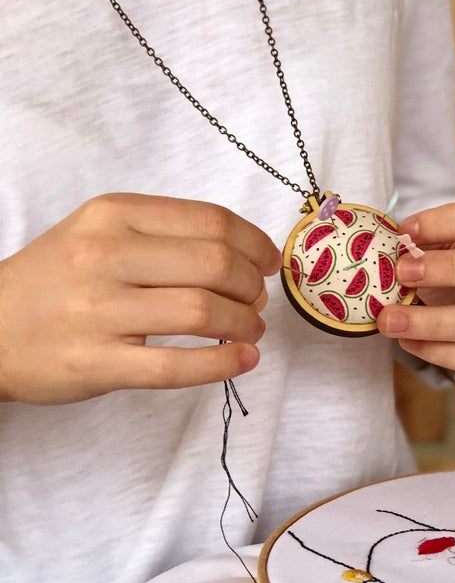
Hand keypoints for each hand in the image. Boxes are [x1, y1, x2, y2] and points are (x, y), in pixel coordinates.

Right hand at [0, 193, 281, 403]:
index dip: (255, 244)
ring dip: (245, 323)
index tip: (269, 264)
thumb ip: (167, 237)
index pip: (211, 221)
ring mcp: (98, 312)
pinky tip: (243, 360)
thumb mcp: (101, 234)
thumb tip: (248, 260)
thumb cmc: (58, 279)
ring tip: (250, 330)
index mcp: (114, 215)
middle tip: (256, 302)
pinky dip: (223, 364)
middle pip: (216, 265)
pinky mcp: (96, 363)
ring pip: (203, 311)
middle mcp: (106, 256)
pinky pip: (176, 366)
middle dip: (253, 286)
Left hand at [377, 196, 454, 372]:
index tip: (406, 231)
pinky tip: (409, 342)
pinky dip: (441, 353)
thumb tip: (389, 252)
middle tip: (403, 273)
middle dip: (452, 269)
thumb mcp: (436, 244)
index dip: (450, 220)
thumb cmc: (448, 264)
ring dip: (434, 323)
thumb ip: (419, 244)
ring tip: (390, 321)